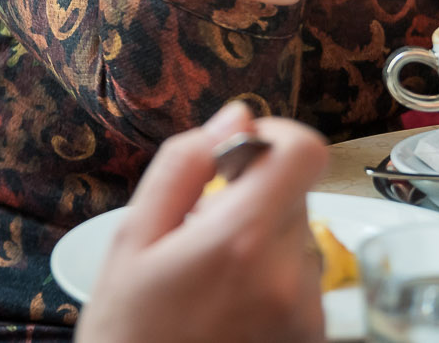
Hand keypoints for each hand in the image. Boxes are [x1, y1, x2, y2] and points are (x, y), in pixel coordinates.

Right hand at [77, 103, 328, 342]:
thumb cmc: (127, 331)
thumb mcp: (133, 239)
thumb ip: (184, 166)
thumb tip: (234, 117)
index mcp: (242, 240)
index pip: (306, 152)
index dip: (276, 137)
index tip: (240, 152)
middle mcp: (290, 276)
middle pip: (296, 193)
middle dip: (253, 196)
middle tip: (200, 228)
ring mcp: (307, 313)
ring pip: (299, 236)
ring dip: (262, 238)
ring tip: (209, 274)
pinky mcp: (311, 337)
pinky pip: (302, 279)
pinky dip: (271, 276)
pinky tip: (227, 302)